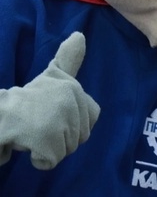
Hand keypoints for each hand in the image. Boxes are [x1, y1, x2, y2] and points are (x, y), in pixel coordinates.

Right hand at [0, 32, 99, 168]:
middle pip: (80, 136)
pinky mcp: (46, 140)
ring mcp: (58, 119)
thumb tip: (81, 35)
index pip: (91, 114)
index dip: (72, 119)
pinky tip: (27, 144)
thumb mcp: (53, 76)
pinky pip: (51, 160)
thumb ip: (69, 59)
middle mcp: (68, 99)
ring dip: (49, 148)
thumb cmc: (25, 100)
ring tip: (31, 131)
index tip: (50, 112)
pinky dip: (39, 159)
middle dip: (61, 137)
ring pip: (67, 150)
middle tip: (38, 123)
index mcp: (72, 87)